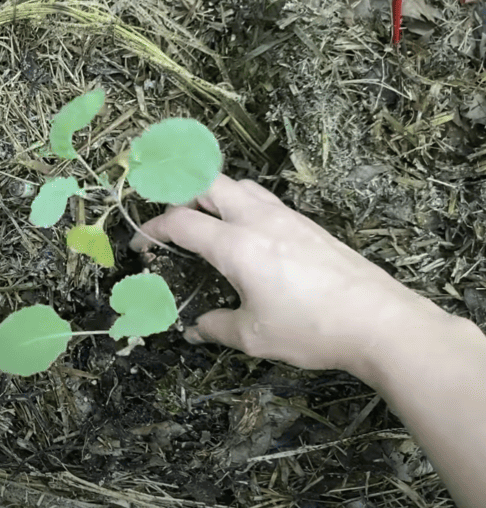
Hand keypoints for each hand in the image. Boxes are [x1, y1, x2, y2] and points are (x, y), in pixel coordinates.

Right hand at [130, 173, 433, 371]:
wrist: (379, 321)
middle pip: (207, 184)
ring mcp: (287, 218)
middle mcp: (258, 220)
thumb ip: (217, 326)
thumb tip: (196, 328)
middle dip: (179, 195)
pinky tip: (246, 234)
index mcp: (235, 245)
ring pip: (239, 186)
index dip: (152, 229)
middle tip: (168, 219)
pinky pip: (264, 200)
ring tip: (205, 219)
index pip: (180, 222)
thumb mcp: (253, 336)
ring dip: (213, 194)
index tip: (140, 245)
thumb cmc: (310, 329)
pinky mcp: (308, 226)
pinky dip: (241, 204)